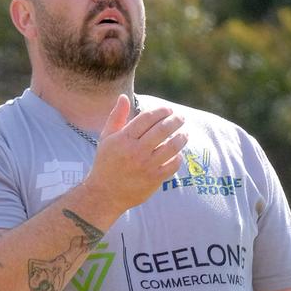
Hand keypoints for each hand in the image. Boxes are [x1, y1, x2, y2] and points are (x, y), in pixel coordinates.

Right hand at [87, 94, 186, 215]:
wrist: (105, 193)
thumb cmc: (106, 163)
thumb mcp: (107, 138)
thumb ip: (116, 117)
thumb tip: (124, 97)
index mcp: (124, 138)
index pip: (147, 118)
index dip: (161, 111)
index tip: (169, 110)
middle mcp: (135, 151)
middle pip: (162, 130)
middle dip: (175, 121)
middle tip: (181, 118)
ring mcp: (146, 166)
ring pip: (171, 147)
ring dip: (181, 138)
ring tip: (185, 134)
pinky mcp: (153, 179)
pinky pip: (172, 165)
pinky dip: (178, 157)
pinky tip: (178, 153)